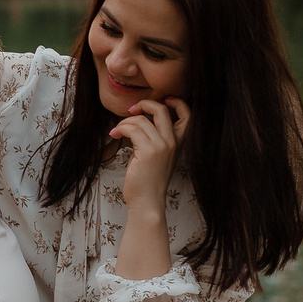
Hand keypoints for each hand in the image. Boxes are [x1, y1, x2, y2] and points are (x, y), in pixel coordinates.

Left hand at [110, 97, 189, 215]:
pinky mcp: (148, 151)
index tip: (161, 100)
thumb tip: (138, 120)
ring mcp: (162, 146)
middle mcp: (173, 142)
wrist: (147, 202)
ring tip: (117, 131)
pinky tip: (114, 135)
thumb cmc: (148, 181)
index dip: (176, 102)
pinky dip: (120, 128)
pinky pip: (132, 128)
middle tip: (131, 110)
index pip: (188, 114)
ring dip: (125, 122)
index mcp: (178, 142)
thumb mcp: (156, 156)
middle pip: (161, 109)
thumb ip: (154, 138)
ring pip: (141, 119)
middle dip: (144, 104)